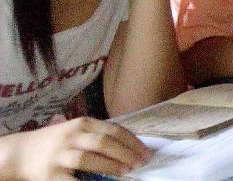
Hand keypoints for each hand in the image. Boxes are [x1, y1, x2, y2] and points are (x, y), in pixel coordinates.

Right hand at [0, 117, 151, 180]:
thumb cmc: (55, 141)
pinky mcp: (51, 174)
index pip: (113, 130)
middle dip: (126, 153)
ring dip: (111, 165)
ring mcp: (60, 155)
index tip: (146, 152)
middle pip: (104, 142)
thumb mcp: (76, 130)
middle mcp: (71, 136)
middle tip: (141, 163)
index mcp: (82, 124)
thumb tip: (132, 145)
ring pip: (89, 158)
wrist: (20, 153)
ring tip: (127, 171)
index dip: (132, 141)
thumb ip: (99, 134)